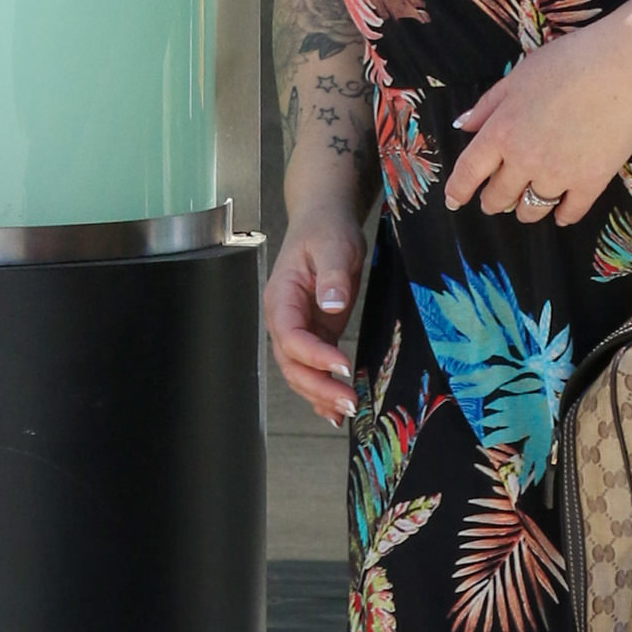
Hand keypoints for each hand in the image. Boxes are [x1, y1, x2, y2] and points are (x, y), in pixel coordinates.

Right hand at [267, 203, 366, 422]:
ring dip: (321, 395)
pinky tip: (337, 410)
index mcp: (282, 297)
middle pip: (291, 364)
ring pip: (300, 372)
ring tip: (348, 410)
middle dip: (318, 387)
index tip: (342, 366)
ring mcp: (299, 328)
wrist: (323, 221)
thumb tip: (332, 304)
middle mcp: (284, 318)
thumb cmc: (325, 230)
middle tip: (349, 402)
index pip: (290, 336)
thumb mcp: (334, 245)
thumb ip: (332, 275)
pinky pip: (314, 368)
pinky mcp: (316, 333)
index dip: (314, 356)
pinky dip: (323, 390)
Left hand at [444, 16, 631, 223]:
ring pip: (532, 210)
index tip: (453, 201)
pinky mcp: (590, 183)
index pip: (468, 172)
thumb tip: (462, 125)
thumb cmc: (567, 63)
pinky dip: (563, 216)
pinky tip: (562, 214)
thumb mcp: (517, 77)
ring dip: (526, 211)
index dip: (457, 191)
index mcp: (500, 132)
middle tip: (495, 201)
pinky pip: (570, 213)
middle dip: (493, 202)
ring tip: (529, 206)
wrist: (620, 70)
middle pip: (498, 197)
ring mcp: (557, 175)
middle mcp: (523, 160)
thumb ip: (488, 105)